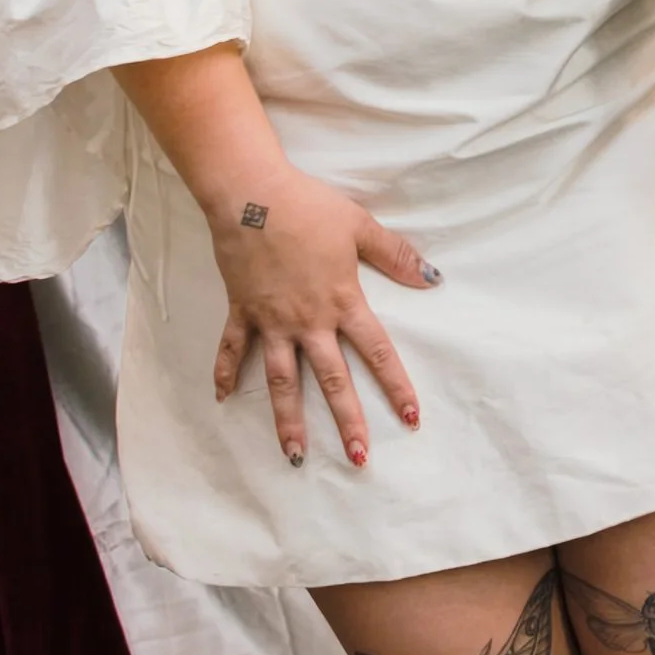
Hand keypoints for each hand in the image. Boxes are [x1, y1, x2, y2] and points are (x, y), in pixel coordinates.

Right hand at [209, 166, 435, 467]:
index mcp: (342, 303)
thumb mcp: (360, 226)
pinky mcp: (241, 311)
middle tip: (359, 459)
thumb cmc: (309, 207)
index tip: (411, 418)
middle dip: (348, 423)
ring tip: (294, 454)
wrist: (252, 194)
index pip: (377, 353)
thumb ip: (395, 256)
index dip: (396, 386)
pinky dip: (225, 372)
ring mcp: (271, 321)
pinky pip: (233, 348)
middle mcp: (308, 322)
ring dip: (288, 419)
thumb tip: (432, 279)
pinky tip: (222, 398)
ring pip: (282, 381)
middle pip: (332, 380)